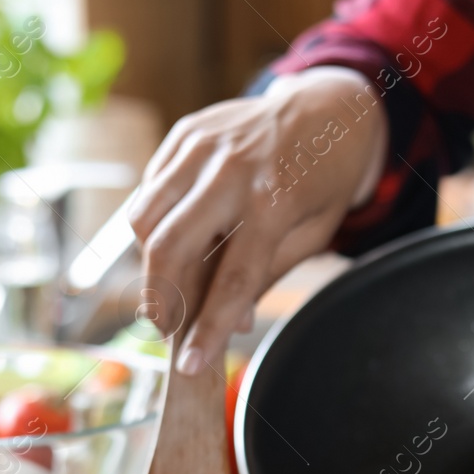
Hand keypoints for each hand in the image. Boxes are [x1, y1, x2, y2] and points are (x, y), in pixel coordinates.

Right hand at [126, 67, 387, 375]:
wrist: (329, 109)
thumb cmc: (324, 180)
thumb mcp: (312, 234)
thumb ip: (266, 274)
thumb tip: (232, 322)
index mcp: (275, 201)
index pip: (231, 280)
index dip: (208, 328)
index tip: (189, 364)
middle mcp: (232, 170)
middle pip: (169, 247)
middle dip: (160, 299)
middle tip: (167, 328)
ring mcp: (203, 146)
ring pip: (144, 217)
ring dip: (149, 263)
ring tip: (170, 285)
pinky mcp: (186, 133)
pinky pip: (151, 189)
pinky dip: (154, 222)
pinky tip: (176, 236)